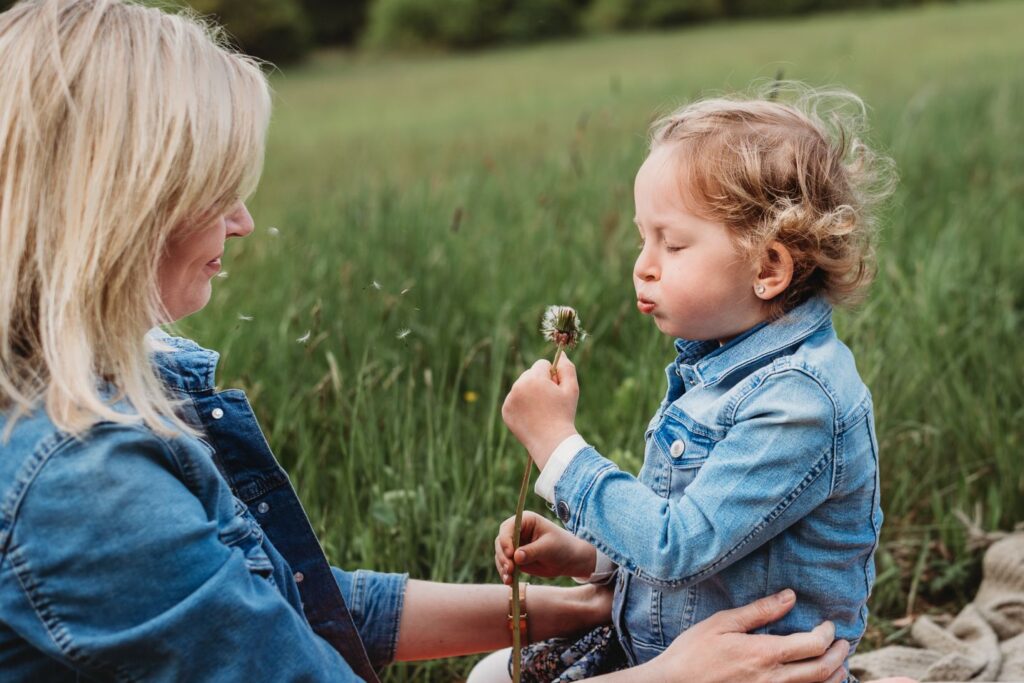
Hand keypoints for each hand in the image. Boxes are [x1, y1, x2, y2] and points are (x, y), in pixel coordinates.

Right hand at [494, 511, 597, 583]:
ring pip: (500, 555)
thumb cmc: (562, 547)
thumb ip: (532, 551)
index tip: (510, 554)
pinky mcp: (515, 558)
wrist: (569, 560)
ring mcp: (515, 545)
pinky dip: (505, 573)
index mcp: (526, 521)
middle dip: (503, 556)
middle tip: (510, 569)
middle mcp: (517, 531)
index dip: (506, 540)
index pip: (508, 528)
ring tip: (509, 579)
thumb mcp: (548, 548)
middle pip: (501, 542)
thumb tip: (516, 556)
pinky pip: (505, 565)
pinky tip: (509, 582)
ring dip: (502, 567)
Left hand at [502, 356, 579, 468]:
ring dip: (530, 393)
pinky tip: (531, 416)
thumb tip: (562, 354)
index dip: (552, 376)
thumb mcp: (572, 389)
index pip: (542, 364)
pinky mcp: (505, 411)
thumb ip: (567, 368)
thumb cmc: (564, 414)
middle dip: (539, 383)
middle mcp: (518, 386)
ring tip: (541, 410)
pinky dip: (522, 405)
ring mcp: (509, 400)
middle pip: (530, 374)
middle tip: (549, 402)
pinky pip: (514, 400)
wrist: (552, 442)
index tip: (555, 390)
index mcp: (533, 378)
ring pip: (521, 387)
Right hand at [635, 590, 849, 682]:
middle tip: (843, 642)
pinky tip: (816, 681)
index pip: (813, 645)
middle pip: (822, 671)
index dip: (827, 633)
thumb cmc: (694, 652)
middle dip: (839, 654)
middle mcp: (773, 680)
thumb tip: (790, 596)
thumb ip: (759, 611)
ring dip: (834, 676)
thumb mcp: (722, 623)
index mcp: (764, 654)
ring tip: (838, 663)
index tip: (827, 624)